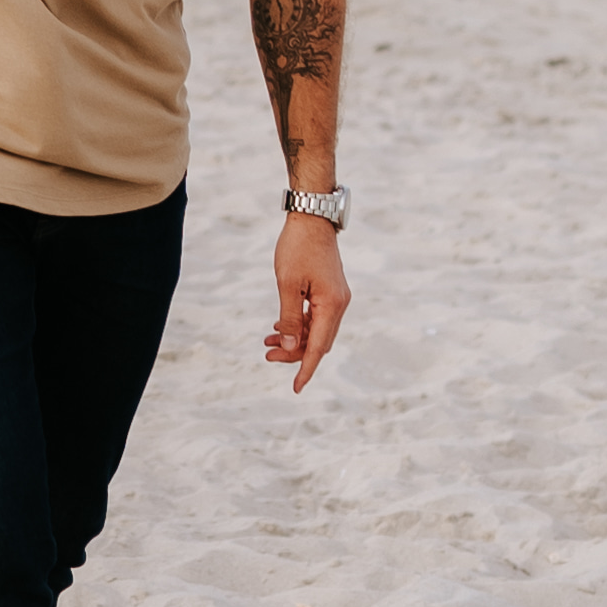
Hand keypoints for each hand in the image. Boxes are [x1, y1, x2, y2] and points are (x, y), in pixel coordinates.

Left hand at [264, 211, 349, 393]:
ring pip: (316, 330)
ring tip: (268, 341)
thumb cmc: (298, 248)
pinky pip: (316, 316)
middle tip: (267, 354)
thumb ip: (290, 318)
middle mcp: (339, 304)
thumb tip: (292, 346)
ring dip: (295, 338)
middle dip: (295, 352)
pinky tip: (280, 327)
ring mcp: (336, 297)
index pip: (318, 347)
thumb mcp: (288, 285)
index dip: (305, 368)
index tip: (296, 388)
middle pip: (318, 341)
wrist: (312, 218)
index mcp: (332, 305)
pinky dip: (299, 324)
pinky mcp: (330, 291)